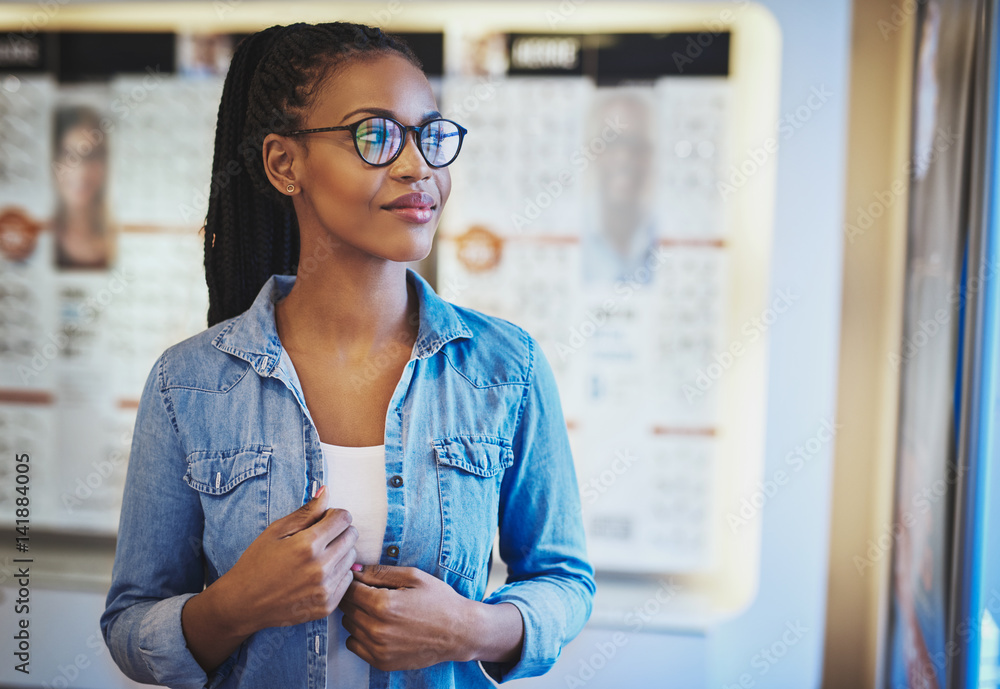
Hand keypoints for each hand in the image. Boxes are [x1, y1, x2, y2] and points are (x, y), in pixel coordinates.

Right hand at [225, 485, 358, 631]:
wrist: (243, 604)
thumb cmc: (256, 563)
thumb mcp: (276, 531)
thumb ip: (306, 512)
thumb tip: (326, 492)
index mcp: (307, 545)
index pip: (344, 518)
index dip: (334, 515)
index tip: (323, 520)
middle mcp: (320, 568)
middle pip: (351, 537)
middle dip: (339, 531)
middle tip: (320, 538)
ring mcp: (324, 589)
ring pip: (351, 558)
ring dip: (339, 552)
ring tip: (316, 557)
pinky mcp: (326, 606)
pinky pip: (347, 580)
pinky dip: (337, 573)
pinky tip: (317, 574)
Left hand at [338, 565, 476, 670]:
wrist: (459, 632)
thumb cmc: (439, 601)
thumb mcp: (413, 576)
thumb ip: (379, 572)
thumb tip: (353, 568)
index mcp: (384, 604)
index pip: (349, 589)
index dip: (354, 581)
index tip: (363, 580)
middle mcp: (377, 629)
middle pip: (346, 608)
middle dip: (355, 598)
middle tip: (373, 594)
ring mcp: (378, 649)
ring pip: (348, 626)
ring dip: (357, 616)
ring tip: (379, 611)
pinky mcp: (381, 662)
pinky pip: (354, 645)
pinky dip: (361, 635)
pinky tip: (379, 627)